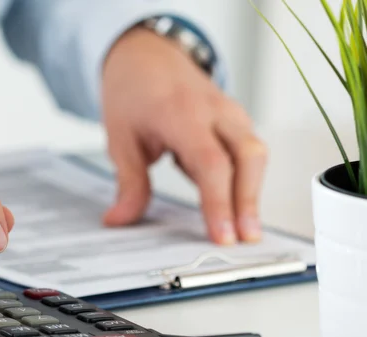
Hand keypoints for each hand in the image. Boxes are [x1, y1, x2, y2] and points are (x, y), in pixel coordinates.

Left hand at [101, 27, 266, 244]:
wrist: (145, 57)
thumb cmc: (133, 92)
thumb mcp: (119, 138)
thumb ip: (127, 182)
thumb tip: (120, 219)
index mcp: (181, 113)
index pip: (211, 162)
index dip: (219, 201)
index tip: (222, 235)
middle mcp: (214, 110)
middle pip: (248, 157)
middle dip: (249, 202)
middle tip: (244, 240)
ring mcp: (229, 112)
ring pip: (255, 154)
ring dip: (251, 193)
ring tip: (243, 230)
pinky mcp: (235, 120)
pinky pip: (248, 151)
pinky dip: (245, 179)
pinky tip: (231, 203)